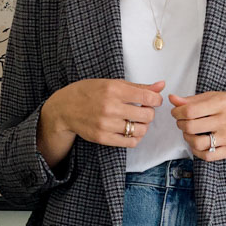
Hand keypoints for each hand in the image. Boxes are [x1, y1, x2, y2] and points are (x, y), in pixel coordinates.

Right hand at [46, 77, 165, 148]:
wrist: (64, 108)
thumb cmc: (88, 92)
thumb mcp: (111, 83)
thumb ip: (138, 86)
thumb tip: (161, 85)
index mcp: (114, 90)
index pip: (148, 98)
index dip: (156, 100)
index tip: (153, 101)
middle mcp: (110, 107)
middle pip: (147, 115)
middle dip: (149, 113)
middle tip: (143, 111)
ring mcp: (106, 124)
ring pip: (140, 130)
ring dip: (143, 127)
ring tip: (136, 121)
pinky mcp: (102, 138)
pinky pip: (130, 142)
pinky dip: (135, 138)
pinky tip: (130, 131)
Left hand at [168, 90, 225, 160]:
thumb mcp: (217, 96)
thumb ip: (194, 99)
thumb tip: (173, 100)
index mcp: (222, 103)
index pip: (190, 111)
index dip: (177, 113)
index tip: (177, 113)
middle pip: (191, 127)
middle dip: (181, 124)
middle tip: (182, 122)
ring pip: (197, 143)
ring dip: (187, 138)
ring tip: (189, 133)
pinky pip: (208, 156)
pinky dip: (197, 152)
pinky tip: (198, 145)